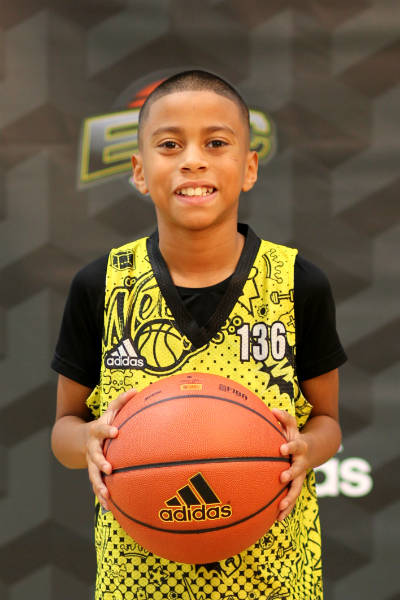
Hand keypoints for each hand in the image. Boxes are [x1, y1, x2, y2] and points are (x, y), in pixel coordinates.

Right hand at [86, 388, 136, 509]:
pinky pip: (97, 486)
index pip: (101, 429)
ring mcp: (91, 463)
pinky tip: (110, 508)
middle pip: (93, 457)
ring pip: (93, 476)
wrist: (79, 439)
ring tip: (107, 495)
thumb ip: (122, 401)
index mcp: (96, 432)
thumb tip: (136, 390)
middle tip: (109, 468)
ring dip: (99, 485)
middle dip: (100, 462)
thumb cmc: (104, 423)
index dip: (107, 430)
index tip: (116, 432)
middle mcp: (92, 449)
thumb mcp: (110, 410)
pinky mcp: (94, 474)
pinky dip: (102, 497)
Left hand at [271, 408, 309, 520]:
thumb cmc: (296, 436)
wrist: (315, 449)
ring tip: (280, 508)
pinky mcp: (297, 485)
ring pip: (297, 489)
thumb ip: (284, 418)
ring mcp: (301, 476)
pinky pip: (292, 498)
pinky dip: (286, 508)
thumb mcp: (291, 425)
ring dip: (289, 498)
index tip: (282, 449)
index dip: (290, 447)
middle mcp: (302, 463)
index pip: (296, 445)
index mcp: (300, 447)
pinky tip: (277, 519)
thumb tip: (272, 410)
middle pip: (298, 470)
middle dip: (291, 475)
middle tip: (282, 478)